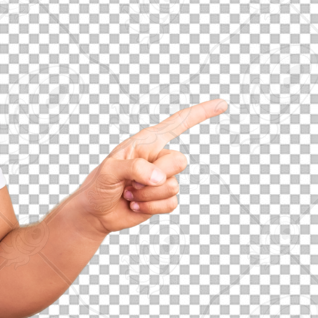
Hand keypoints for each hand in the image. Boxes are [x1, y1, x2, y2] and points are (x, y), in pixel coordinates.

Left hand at [71, 99, 227, 235]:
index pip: (177, 123)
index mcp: (145, 142)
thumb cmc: (98, 186)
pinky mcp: (163, 198)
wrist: (95, 212)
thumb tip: (160, 177)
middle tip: (131, 181)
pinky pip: (171, 203)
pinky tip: (134, 205)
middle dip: (156, 174)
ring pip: (173, 185)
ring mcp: (162, 179)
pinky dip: (150, 207)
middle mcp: (157, 158)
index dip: (201, 113)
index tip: (222, 104)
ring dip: (146, 194)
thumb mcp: (109, 171)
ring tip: (128, 193)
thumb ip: (134, 168)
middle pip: (180, 160)